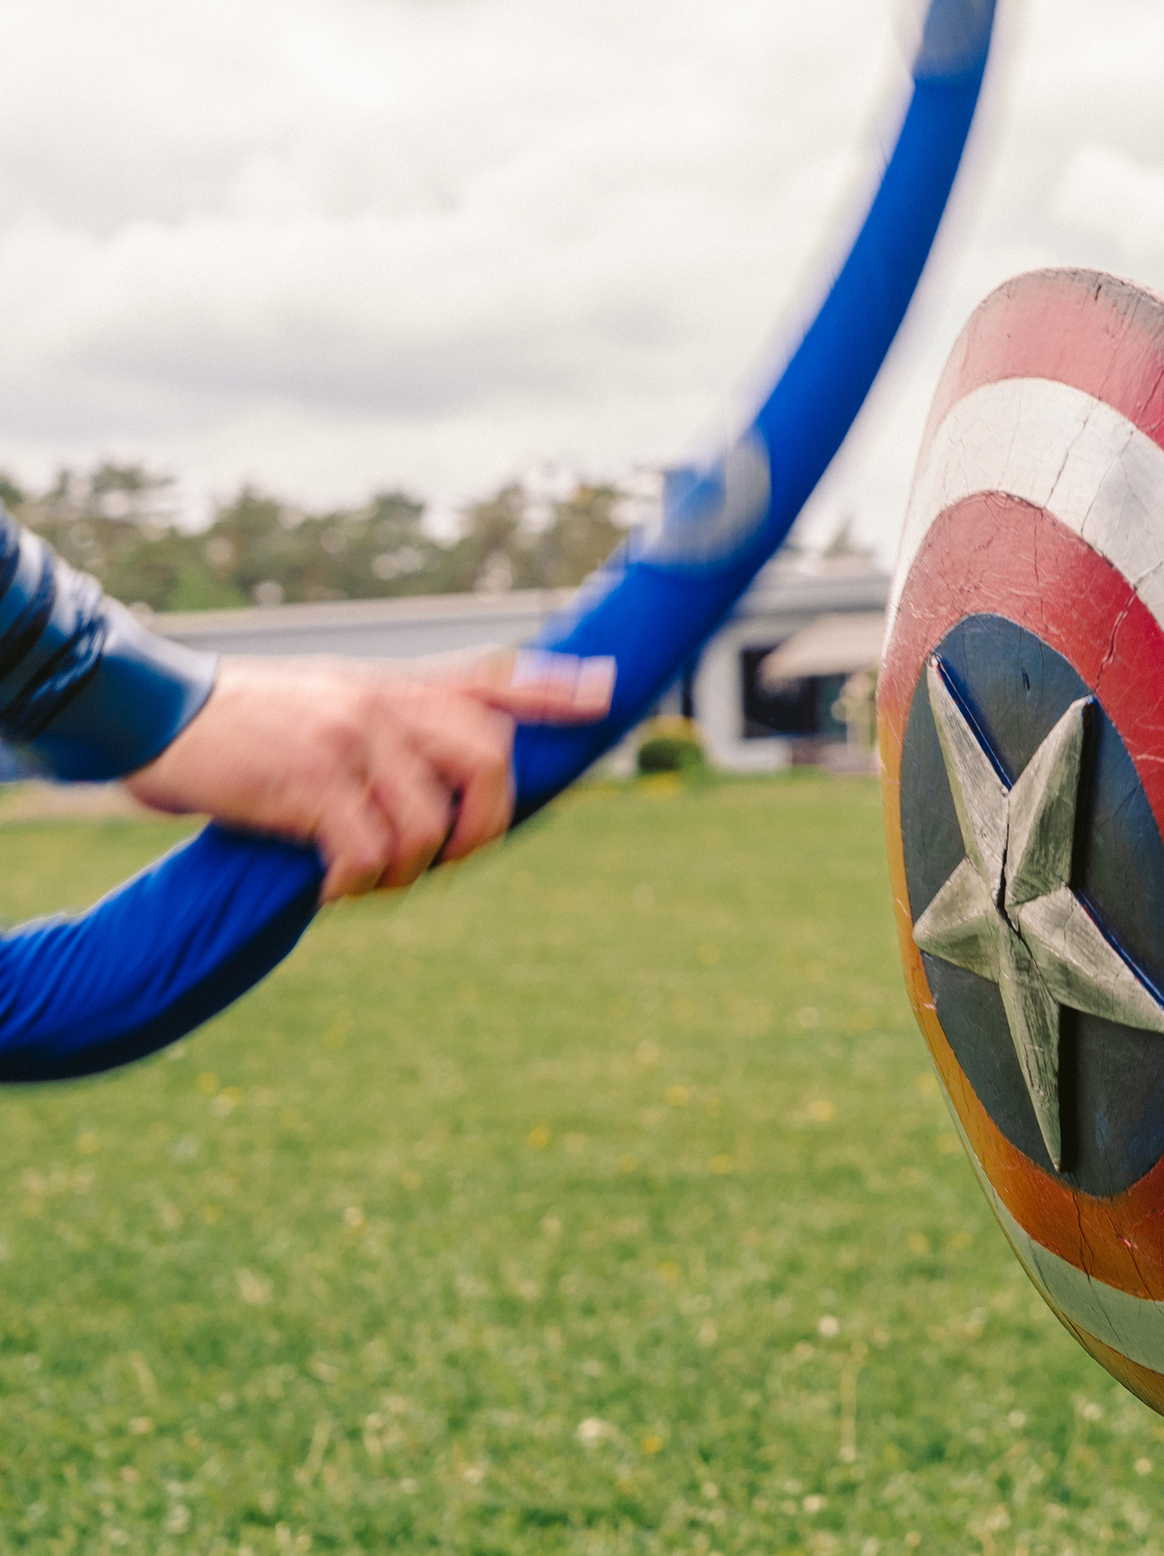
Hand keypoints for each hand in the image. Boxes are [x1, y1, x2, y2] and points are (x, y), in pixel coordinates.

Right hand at [123, 650, 615, 901]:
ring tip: (368, 881)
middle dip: (485, 826)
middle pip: (489, 761)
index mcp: (393, 685)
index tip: (606, 693)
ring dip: (409, 870)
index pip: (493, 678)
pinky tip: (331, 890)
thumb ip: (389, 718)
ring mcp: (350, 741)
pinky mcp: (308, 782)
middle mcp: (384, 705)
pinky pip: (367, 851)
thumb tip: (442, 766)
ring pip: (428, 823)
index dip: (554, 690)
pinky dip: (358, 884)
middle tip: (450, 859)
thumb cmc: (242, 718)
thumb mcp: (328, 694)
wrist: (153, 708)